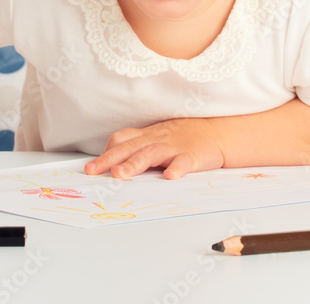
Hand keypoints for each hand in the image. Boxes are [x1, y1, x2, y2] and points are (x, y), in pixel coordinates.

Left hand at [84, 118, 226, 179]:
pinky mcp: (192, 155)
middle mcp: (157, 139)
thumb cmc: (184, 137)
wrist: (217, 131)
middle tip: (92, 171)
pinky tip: (170, 177)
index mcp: (147, 136)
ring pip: (150, 153)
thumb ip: (139, 147)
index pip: (122, 140)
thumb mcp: (158, 137)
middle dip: (109, 159)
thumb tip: (114, 163)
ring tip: (120, 174)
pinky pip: (183, 161)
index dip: (106, 152)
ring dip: (134, 164)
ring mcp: (174, 147)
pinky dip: (176, 168)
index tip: (92, 167)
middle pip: (129, 147)